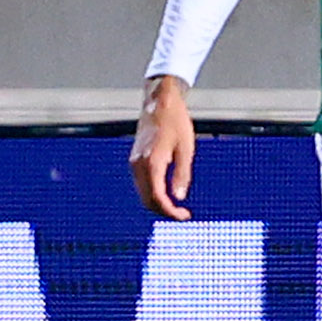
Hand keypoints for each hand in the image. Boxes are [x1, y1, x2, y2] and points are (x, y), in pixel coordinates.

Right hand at [130, 76, 196, 221]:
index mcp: (152, 163)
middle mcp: (139, 165)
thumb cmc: (176, 122)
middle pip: (146, 199)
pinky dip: (152, 193)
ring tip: (177, 207)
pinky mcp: (135, 159)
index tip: (184, 216)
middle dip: (164, 210)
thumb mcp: (186, 148)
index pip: (157, 197)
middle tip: (183, 215)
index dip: (170, 211)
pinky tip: (166, 193)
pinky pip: (142, 183)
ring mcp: (134, 162)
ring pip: (142, 192)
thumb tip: (179, 196)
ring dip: (157, 203)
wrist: (159, 104)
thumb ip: (182, 174)